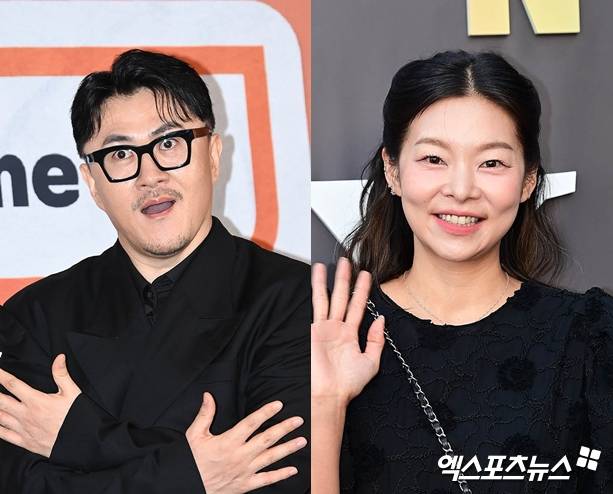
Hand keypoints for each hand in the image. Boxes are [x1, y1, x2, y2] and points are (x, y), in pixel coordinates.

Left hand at [0, 354, 81, 456]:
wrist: (80, 441)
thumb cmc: (76, 416)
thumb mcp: (72, 392)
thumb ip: (62, 374)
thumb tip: (58, 358)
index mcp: (36, 401)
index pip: (13, 384)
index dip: (1, 376)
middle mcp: (26, 415)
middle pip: (1, 401)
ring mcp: (23, 429)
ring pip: (0, 417)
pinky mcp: (25, 441)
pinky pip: (4, 435)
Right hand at [186, 392, 305, 493]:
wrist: (187, 486)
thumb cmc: (191, 460)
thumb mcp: (194, 435)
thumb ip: (204, 415)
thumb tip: (208, 395)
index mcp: (229, 441)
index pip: (251, 423)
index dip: (266, 412)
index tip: (278, 404)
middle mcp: (240, 456)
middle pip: (267, 439)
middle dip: (284, 428)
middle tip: (298, 420)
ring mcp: (245, 471)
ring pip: (270, 458)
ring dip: (288, 448)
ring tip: (302, 440)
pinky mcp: (245, 485)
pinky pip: (266, 480)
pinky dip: (280, 475)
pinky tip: (292, 470)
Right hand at [311, 257, 384, 405]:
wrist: (328, 394)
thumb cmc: (346, 384)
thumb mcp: (371, 362)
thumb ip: (377, 340)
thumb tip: (381, 320)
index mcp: (350, 335)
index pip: (358, 307)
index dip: (362, 290)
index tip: (366, 274)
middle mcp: (337, 328)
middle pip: (344, 297)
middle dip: (347, 279)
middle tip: (348, 261)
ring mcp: (325, 327)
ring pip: (330, 297)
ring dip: (333, 279)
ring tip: (335, 262)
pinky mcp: (314, 328)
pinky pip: (318, 303)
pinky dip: (318, 288)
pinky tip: (319, 273)